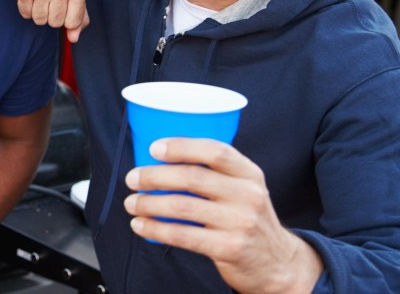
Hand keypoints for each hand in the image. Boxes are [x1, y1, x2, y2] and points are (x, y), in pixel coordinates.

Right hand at [11, 0, 88, 40]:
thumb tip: (73, 38)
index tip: (63, 8)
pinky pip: (25, 13)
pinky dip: (26, 7)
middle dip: (51, 14)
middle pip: (55, 23)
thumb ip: (79, 14)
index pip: (73, 21)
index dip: (67, 19)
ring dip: (37, 11)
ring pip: (39, 20)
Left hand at [124, 138, 323, 293]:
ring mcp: (240, 222)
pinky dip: (156, 229)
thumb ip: (215, 173)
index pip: (215, 151)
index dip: (181, 147)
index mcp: (249, 173)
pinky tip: (141, 225)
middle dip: (154, 176)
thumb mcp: (243, 189)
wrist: (278, 262)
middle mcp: (248, 195)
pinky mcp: (230, 248)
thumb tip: (161, 160)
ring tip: (132, 203)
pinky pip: (184, 235)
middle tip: (133, 178)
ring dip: (149, 203)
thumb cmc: (247, 218)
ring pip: (183, 206)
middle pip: (192, 178)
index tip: (154, 149)